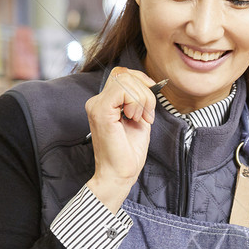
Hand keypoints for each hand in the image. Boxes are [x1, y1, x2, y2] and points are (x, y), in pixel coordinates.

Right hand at [85, 66, 156, 212]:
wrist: (120, 174)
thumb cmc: (129, 153)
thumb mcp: (139, 120)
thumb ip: (140, 101)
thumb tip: (149, 84)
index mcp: (105, 103)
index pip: (121, 74)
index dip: (141, 79)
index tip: (152, 98)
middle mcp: (97, 101)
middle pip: (124, 74)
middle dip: (145, 92)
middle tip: (147, 116)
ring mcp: (96, 105)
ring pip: (124, 80)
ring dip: (142, 98)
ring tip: (140, 119)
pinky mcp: (100, 111)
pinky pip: (122, 89)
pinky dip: (135, 101)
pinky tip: (134, 118)